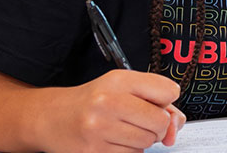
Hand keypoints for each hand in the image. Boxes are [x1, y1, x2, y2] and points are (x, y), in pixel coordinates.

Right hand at [39, 69, 185, 151]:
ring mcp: (100, 128)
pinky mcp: (95, 151)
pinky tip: (113, 141)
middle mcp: (108, 102)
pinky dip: (128, 150)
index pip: (168, 91)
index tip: (155, 102)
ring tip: (122, 130)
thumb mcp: (122, 89)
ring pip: (147, 141)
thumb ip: (156, 101)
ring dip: (141, 140)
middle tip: (139, 121)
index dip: (166, 100)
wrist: (50, 117)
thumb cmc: (91, 102)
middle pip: (160, 121)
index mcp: (119, 80)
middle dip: (156, 125)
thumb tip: (176, 124)